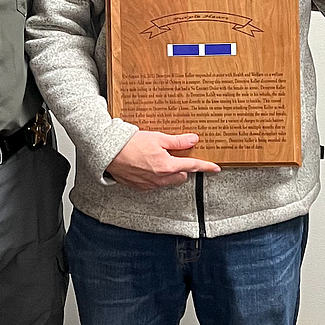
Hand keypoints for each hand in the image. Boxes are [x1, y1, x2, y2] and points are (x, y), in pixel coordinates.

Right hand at [106, 131, 221, 189]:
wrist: (109, 153)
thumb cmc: (131, 143)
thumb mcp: (157, 137)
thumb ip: (177, 141)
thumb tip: (193, 140)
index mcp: (168, 166)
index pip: (193, 167)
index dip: (206, 166)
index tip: (215, 168)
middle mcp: (161, 179)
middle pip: (182, 176)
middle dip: (182, 167)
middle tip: (174, 155)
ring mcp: (150, 185)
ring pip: (169, 181)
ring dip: (169, 172)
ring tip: (158, 158)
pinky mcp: (141, 187)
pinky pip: (156, 184)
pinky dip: (157, 176)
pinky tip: (148, 165)